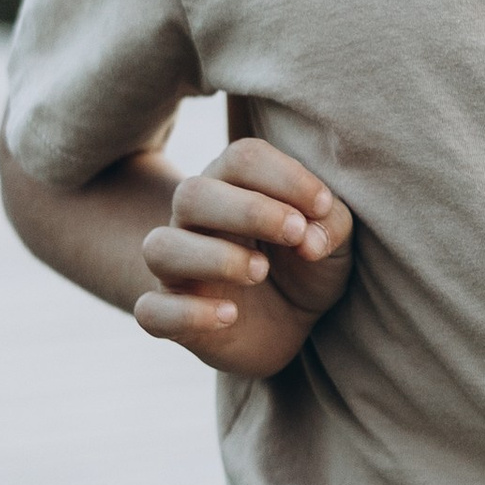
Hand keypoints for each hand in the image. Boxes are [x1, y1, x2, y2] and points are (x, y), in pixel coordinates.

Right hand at [134, 140, 354, 376]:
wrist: (291, 326)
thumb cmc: (307, 266)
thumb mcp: (334, 242)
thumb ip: (331, 225)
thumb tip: (309, 238)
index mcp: (234, 186)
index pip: (242, 158)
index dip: (284, 176)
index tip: (322, 206)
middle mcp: (195, 220)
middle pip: (193, 194)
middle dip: (249, 211)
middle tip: (296, 234)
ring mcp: (177, 269)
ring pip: (161, 248)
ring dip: (214, 258)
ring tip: (260, 271)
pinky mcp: (170, 316)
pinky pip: (151, 311)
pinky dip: (187, 314)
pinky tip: (229, 317)